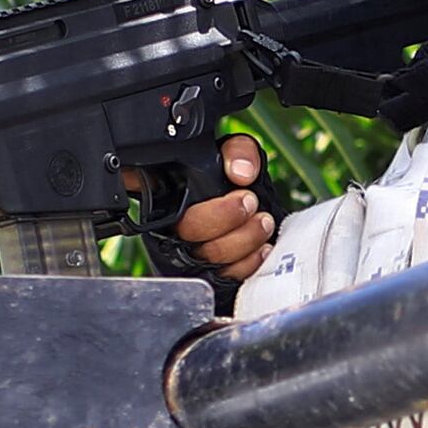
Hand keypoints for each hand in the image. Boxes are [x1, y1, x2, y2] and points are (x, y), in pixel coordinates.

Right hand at [161, 133, 274, 284]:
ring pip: (208, 257)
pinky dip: (248, 264)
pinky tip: (263, 247)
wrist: (246, 207)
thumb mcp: (234, 155)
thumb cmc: (231, 181)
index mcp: (168, 195)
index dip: (205, 206)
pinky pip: (224, 276)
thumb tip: (241, 172)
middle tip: (251, 202)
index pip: (163, 199)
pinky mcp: (207, 274)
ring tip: (263, 222)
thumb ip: (238, 151)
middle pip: (188, 232)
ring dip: (244, 240)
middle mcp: (172, 226)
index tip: (242, 194)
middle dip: (227, 218)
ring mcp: (188, 254)